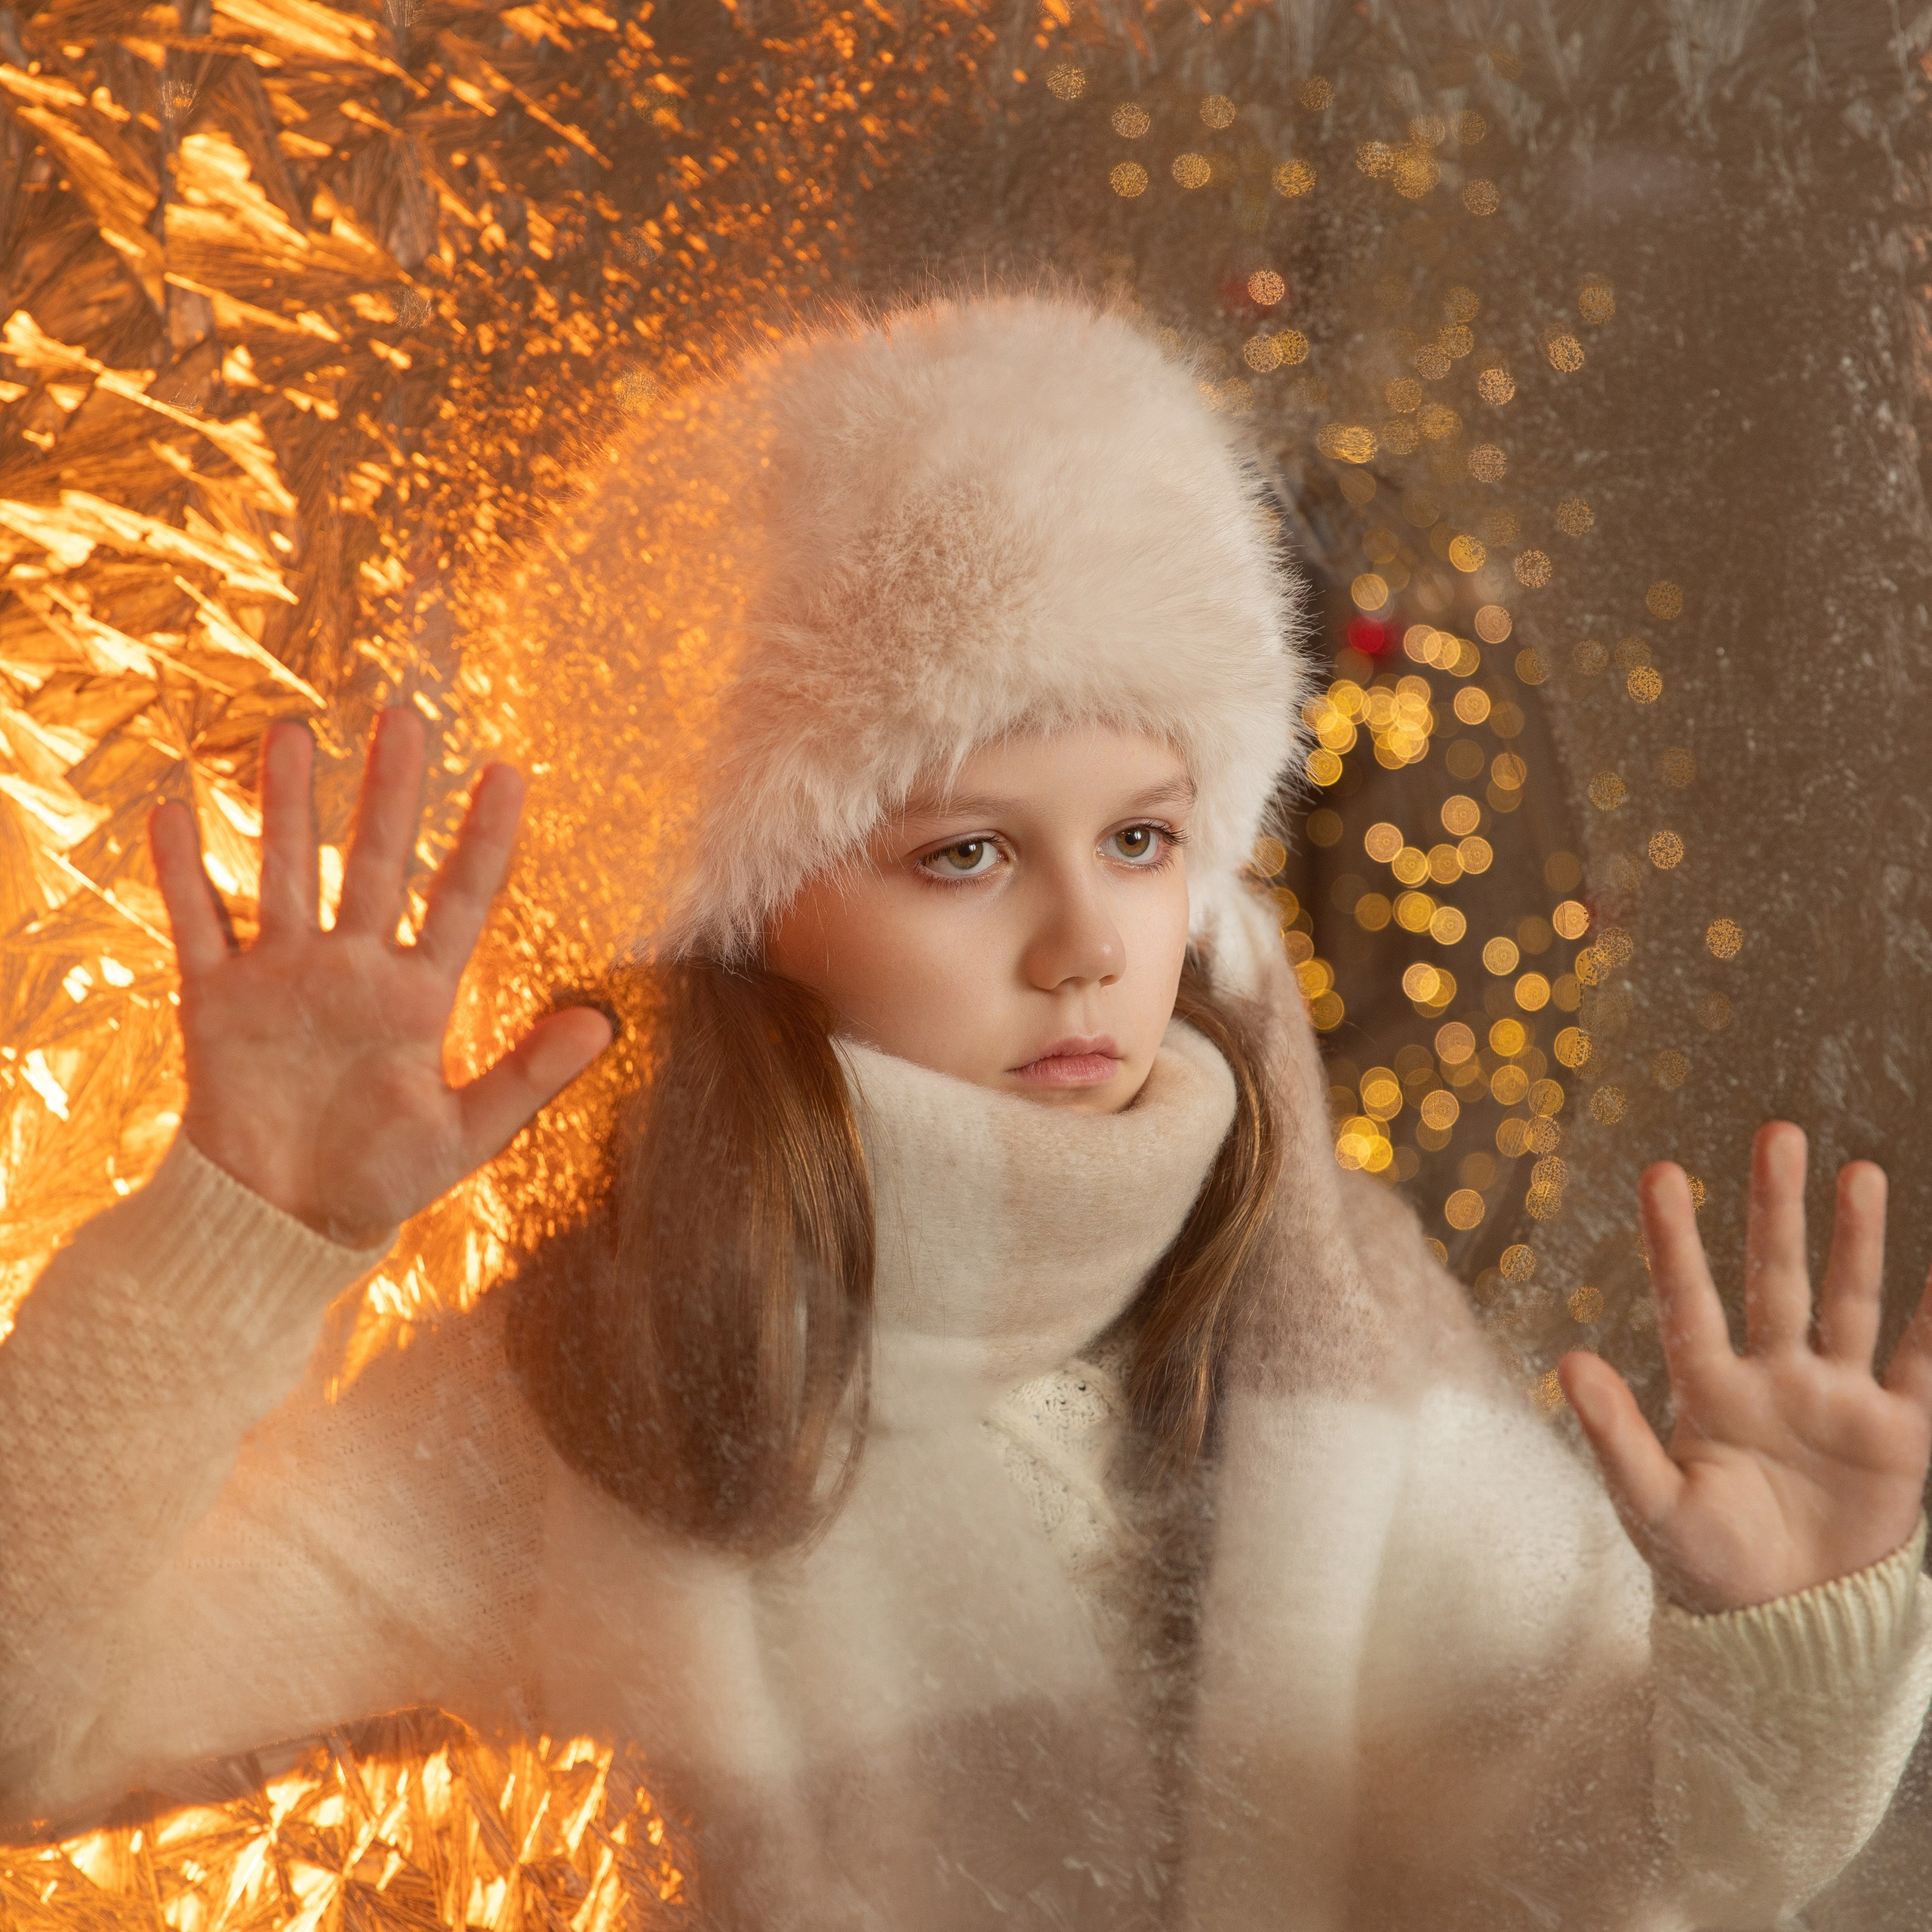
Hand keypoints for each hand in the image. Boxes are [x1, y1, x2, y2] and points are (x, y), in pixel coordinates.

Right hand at [151, 708, 612, 1248]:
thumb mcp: (466, 1134)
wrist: (281, 1223)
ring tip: (292, 733)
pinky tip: (172, 812)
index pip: (460, 898)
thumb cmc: (380, 1181)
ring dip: (286, 807)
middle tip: (404, 716)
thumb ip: (529, 1076)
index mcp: (418, 995)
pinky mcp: (216, 999)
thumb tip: (602, 1025)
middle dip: (390, 792)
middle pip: (375, 862)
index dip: (483, 837)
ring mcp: (284, 977)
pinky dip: (182, 873)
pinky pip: (198, 923)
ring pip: (286, 871)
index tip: (510, 771)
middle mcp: (353, 969)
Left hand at [1558, 1123, 1931, 1612]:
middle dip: (1776, 1208)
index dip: (1674, 1238)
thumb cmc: (1705, 1567)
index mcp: (1707, 1390)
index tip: (1661, 1171)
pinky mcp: (1896, 1437)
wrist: (1787, 1628)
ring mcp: (1836, 1400)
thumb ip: (1615, 1434)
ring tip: (1858, 1171)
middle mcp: (1772, 1378)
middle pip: (1773, 1277)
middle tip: (1778, 1133)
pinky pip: (1922, 1367)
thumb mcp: (1653, 1504)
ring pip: (1847, 1303)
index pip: (1688, 1298)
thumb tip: (1566, 1361)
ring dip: (1854, 1240)